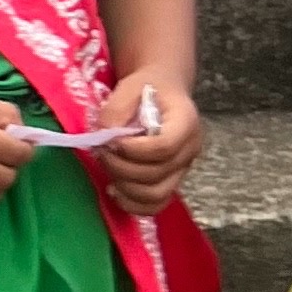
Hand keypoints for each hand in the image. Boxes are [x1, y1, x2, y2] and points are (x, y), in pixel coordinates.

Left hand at [95, 70, 200, 209]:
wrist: (162, 90)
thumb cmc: (147, 87)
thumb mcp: (130, 86)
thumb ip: (116, 109)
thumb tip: (104, 137)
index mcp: (186, 122)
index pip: (164, 147)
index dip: (132, 149)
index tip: (111, 140)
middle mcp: (190, 149)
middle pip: (157, 173)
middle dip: (121, 166)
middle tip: (101, 151)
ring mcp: (182, 169)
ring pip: (156, 194)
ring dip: (124, 186)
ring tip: (107, 166)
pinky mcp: (171, 181)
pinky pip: (155, 205)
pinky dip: (132, 204)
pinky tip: (113, 190)